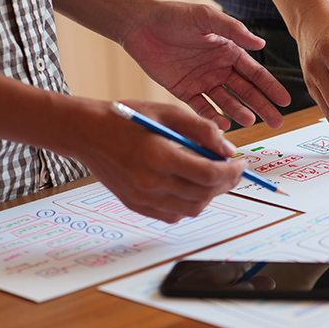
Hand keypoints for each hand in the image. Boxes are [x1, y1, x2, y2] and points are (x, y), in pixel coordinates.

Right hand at [75, 99, 246, 222]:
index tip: (241, 162)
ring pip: (192, 208)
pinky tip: (191, 186)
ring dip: (210, 195)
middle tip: (233, 169)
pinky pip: (173, 215)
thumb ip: (202, 129)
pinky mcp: (136, 205)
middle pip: (204, 194)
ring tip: (213, 176)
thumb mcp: (168, 112)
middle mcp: (150, 182)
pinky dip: (190, 204)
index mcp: (159, 156)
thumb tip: (229, 149)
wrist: (87, 132)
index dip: (232, 170)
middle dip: (226, 182)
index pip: (208, 174)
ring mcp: (142, 198)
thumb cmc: (127, 118)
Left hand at [120, 0, 290, 129]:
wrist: (139, 24)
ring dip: (239, 112)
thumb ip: (233, 30)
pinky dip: (213, 117)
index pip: (256, 73)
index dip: (271, 87)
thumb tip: (261, 43)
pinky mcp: (184, 91)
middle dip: (262, 106)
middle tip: (277, 122)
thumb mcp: (206, 18)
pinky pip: (202, 108)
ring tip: (250, 121)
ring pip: (227, 102)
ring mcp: (202, 81)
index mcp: (229, 51)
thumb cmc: (174, 15)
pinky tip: (224, 124)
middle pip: (246, 92)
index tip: (284, 101)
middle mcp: (219, 68)